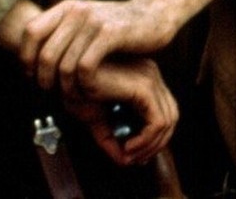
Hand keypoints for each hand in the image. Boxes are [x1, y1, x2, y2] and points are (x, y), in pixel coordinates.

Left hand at [20, 0, 177, 99]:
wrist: (158, 15)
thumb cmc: (121, 27)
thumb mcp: (88, 23)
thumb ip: (64, 34)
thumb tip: (33, 58)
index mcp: (67, 8)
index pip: (30, 33)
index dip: (26, 58)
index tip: (33, 76)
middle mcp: (77, 11)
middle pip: (45, 54)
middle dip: (45, 80)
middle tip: (52, 93)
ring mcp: (94, 21)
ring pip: (63, 63)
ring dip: (65, 87)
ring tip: (72, 95)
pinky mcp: (111, 33)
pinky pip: (84, 65)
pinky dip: (83, 83)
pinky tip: (90, 89)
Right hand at [63, 56, 177, 165]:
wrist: (63, 74)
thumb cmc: (75, 88)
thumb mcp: (96, 119)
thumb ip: (112, 138)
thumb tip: (125, 161)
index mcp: (143, 77)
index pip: (165, 110)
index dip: (156, 138)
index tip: (138, 155)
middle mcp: (151, 75)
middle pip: (171, 115)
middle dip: (156, 144)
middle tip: (135, 159)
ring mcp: (150, 78)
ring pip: (168, 121)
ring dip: (150, 146)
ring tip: (128, 154)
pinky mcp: (144, 86)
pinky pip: (158, 122)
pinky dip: (146, 140)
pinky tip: (128, 147)